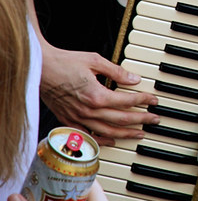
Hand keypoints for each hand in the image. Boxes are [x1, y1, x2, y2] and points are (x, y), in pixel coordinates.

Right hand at [40, 42, 157, 144]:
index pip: (127, 101)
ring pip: (108, 131)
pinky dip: (102, 140)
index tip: (153, 100)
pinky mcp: (69, 121)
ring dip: (126, 133)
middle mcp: (88, 110)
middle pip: (121, 119)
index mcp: (97, 95)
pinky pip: (89, 136)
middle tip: (154, 119)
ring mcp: (78, 118)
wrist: (40, 69)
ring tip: (140, 133)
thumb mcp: (95, 61)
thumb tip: (134, 79)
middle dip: (141, 119)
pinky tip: (113, 140)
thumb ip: (116, 72)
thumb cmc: (65, 62)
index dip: (143, 100)